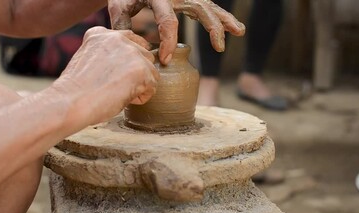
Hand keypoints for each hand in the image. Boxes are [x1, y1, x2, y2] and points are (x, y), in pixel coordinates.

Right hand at [52, 27, 158, 124]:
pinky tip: (121, 98)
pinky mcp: (141, 69)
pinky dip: (141, 98)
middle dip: (136, 74)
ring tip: (117, 93)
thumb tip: (126, 66)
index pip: (130, 41)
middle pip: (144, 55)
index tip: (114, 75)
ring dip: (139, 85)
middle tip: (115, 87)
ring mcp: (131, 52)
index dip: (127, 62)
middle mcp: (118, 38)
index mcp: (101, 34)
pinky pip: (152, 87)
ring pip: (151, 71)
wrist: (71, 102)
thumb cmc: (75, 91)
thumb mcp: (87, 60)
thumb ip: (107, 55)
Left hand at [108, 0, 244, 64]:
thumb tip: (133, 49)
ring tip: (239, 32)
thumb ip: (123, 24)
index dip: (167, 41)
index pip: (168, 20)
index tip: (165, 60)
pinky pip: (208, 7)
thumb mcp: (119, 5)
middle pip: (199, 7)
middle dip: (211, 28)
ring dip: (225, 20)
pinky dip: (221, 18)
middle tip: (219, 47)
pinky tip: (235, 29)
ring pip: (209, 6)